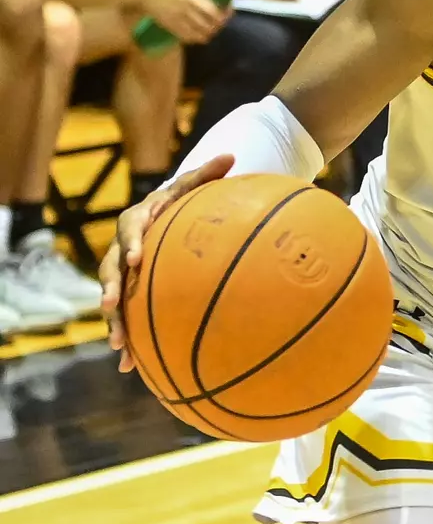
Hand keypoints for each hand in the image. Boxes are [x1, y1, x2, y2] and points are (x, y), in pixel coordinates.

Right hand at [102, 155, 234, 371]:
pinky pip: (127, 317)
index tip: (135, 257)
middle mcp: (124, 247)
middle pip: (111, 269)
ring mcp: (124, 272)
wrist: (169, 218)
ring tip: (118, 344)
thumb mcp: (195, 186)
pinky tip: (130, 369)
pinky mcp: (132, 293)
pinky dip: (129, 341)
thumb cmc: (186, 201)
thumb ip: (208, 174)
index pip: (130, 229)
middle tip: (111, 305)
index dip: (130, 243)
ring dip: (114, 321)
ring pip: (113, 298)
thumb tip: (231, 155)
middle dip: (110, 288)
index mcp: (139, 219)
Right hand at [138, 0, 230, 43]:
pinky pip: (186, 38)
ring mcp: (176, 21)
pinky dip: (196, 38)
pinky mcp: (168, 26)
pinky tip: (199, 33)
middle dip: (219, 25)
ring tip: (212, 27)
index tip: (229, 10)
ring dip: (209, 33)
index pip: (212, 12)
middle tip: (222, 19)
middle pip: (208, 26)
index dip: (224, 14)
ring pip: (199, 35)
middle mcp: (184, 11)